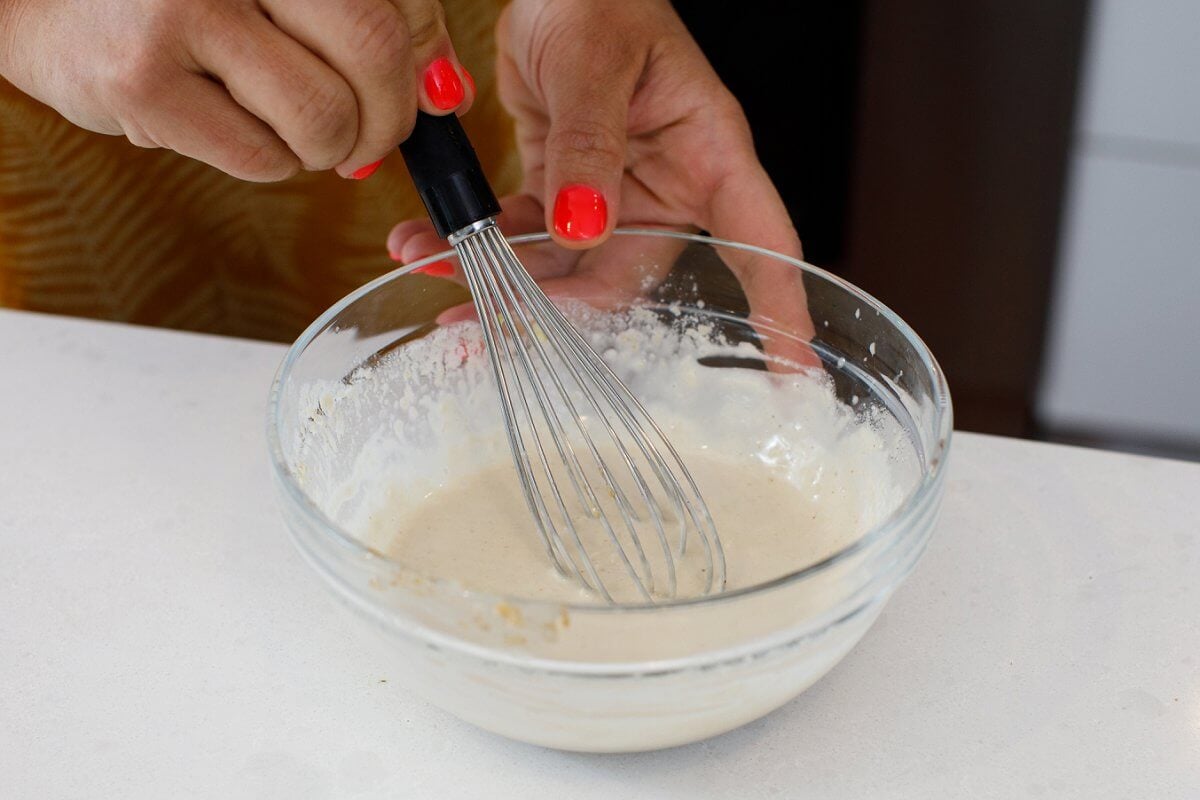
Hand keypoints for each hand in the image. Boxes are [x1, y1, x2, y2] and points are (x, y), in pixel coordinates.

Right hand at [0, 0, 473, 179]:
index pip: (400, 3)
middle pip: (376, 56)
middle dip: (388, 119)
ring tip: (285, 124)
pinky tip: (230, 124)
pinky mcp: (143, 81)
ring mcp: (184, 12)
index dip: (421, 63)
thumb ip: (367, 17)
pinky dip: (269, 161)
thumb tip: (444, 92)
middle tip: (367, 135)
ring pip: (326, 122)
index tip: (420, 92)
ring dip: (326, 147)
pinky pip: (262, 158)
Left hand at [388, 0, 816, 366]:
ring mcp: (614, 197)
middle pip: (629, 277)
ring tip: (429, 264)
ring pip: (565, 269)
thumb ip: (588, 144)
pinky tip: (425, 242)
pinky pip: (523, 237)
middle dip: (559, 307)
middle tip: (487, 321)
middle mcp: (668, 188)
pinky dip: (474, 244)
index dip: (780, 311)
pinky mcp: (563, 193)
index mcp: (711, 154)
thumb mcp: (596, 63)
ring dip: (498, 277)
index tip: (792, 376)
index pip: (762, 243)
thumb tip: (582, 229)